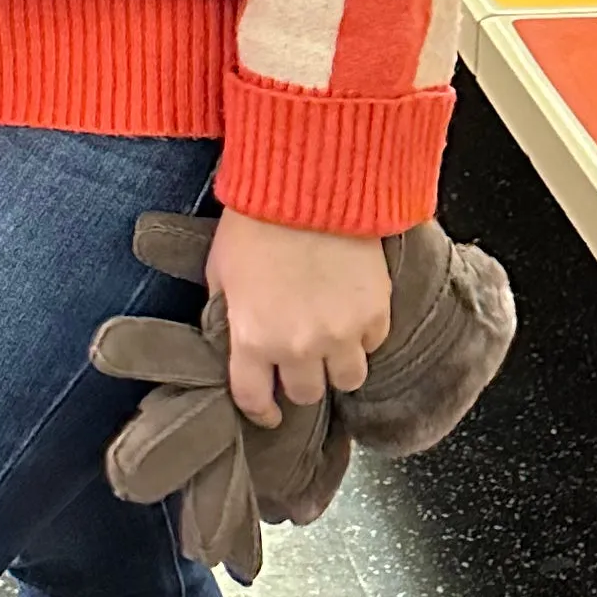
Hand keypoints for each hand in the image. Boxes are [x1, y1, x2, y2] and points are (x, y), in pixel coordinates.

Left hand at [204, 208, 390, 426]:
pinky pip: (374, 342)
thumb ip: (229, 313)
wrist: (307, 185)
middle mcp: (299, 347)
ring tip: (332, 345)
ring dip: (337, 366)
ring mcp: (342, 333)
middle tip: (300, 364)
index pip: (255, 399)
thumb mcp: (221, 272)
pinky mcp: (375, 312)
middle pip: (307, 395)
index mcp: (253, 339)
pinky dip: (364, 335)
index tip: (268, 412)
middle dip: (301, 382)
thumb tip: (235, 333)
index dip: (260, 411)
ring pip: (348, 379)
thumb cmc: (255, 222)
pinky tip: (352, 313)